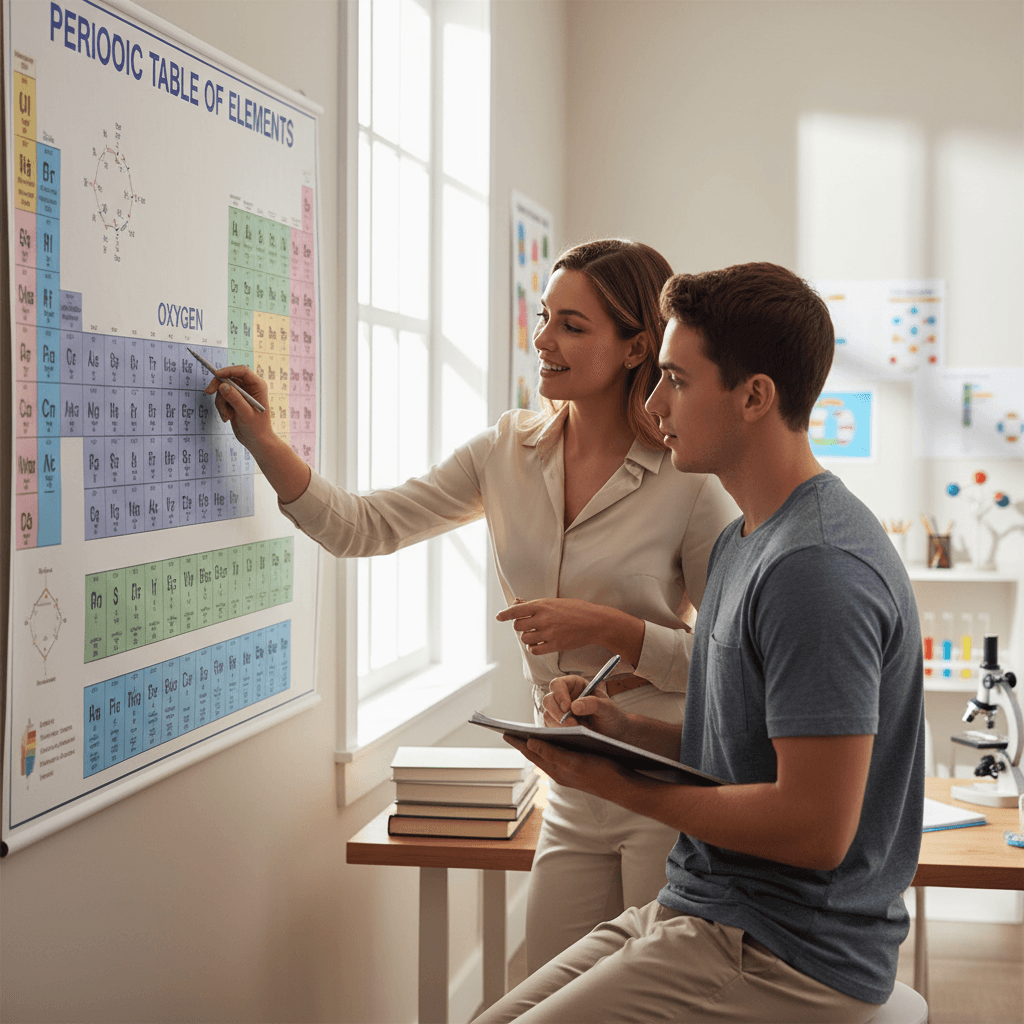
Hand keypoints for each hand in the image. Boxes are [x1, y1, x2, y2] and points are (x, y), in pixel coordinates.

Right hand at [204, 365, 273, 455]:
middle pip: (229, 377)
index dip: (228, 370)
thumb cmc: (256, 428)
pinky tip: (228, 417)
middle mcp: (250, 387)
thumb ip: (235, 399)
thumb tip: (223, 386)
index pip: (242, 371)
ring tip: (227, 415)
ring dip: (221, 402)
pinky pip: (222, 398)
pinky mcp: (234, 400)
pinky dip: (221, 407)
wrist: (256, 441)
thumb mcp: (245, 413)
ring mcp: (241, 393)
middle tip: (208, 392)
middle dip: (218, 386)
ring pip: (223, 389)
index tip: (216, 375)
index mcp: (258, 386)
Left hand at [495, 598, 606, 654]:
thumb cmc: (576, 609)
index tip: (499, 617)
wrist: (594, 622)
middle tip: (529, 625)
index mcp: (542, 605)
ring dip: (528, 637)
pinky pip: (534, 650)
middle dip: (521, 626)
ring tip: (537, 634)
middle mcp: (543, 618)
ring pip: (525, 638)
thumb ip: (535, 604)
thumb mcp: (555, 602)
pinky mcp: (554, 645)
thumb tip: (518, 602)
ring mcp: (548, 633)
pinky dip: (534, 647)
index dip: (505, 614)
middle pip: (518, 626)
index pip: (516, 610)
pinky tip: (540, 643)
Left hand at [503, 733, 627, 798]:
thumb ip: (552, 753)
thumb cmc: (601, 773)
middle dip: (522, 742)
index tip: (504, 731)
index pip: (531, 752)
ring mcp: (567, 771)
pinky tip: (550, 740)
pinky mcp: (576, 768)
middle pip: (536, 754)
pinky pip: (556, 756)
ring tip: (524, 734)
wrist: (622, 786)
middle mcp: (559, 771)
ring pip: (545, 755)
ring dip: (535, 744)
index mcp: (556, 770)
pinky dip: (548, 746)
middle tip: (509, 731)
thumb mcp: (575, 762)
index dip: (518, 741)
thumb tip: (530, 742)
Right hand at [542, 674, 628, 734]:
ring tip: (576, 731)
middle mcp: (564, 697)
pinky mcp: (558, 726)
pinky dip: (559, 733)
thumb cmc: (612, 717)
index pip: (558, 684)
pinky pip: (551, 729)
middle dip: (558, 713)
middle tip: (572, 724)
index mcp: (575, 685)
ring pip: (548, 715)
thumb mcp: (607, 708)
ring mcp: (559, 712)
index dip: (559, 694)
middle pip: (549, 700)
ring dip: (559, 725)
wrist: (615, 735)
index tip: (567, 707)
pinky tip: (571, 737)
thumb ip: (593, 703)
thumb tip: (574, 706)